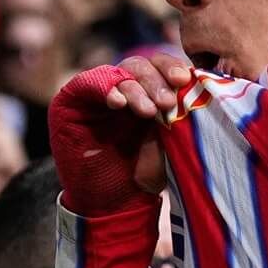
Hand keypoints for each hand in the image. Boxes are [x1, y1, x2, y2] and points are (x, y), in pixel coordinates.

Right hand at [48, 55, 187, 215]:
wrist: (112, 203)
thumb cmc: (141, 174)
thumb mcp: (166, 143)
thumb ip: (176, 115)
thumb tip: (197, 91)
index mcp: (147, 92)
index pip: (159, 66)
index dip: (171, 68)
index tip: (183, 80)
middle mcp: (122, 88)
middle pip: (139, 65)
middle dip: (155, 80)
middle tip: (167, 102)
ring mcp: (95, 93)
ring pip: (117, 72)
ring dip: (135, 88)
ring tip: (147, 111)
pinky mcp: (70, 100)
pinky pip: (86, 83)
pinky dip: (104, 88)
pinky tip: (117, 103)